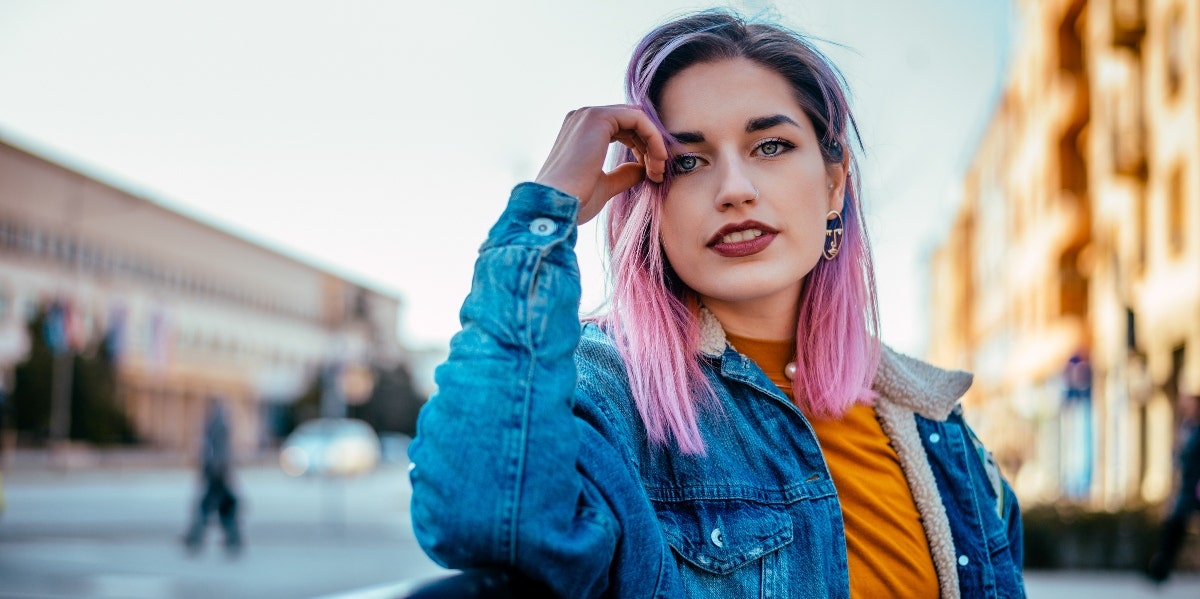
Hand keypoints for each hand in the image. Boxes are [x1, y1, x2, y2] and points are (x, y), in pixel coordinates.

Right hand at [535, 105, 666, 224]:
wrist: (557, 205)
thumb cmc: (576, 200)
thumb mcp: (604, 185)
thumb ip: (623, 174)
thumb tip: (643, 168)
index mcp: (582, 131)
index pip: (623, 130)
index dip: (642, 149)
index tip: (652, 174)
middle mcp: (583, 118)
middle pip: (632, 122)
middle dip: (650, 146)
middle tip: (659, 174)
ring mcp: (589, 115)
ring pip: (637, 119)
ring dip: (654, 144)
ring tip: (658, 171)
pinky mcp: (598, 118)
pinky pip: (638, 119)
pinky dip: (654, 137)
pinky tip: (658, 159)